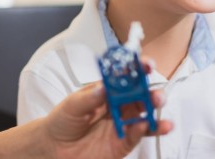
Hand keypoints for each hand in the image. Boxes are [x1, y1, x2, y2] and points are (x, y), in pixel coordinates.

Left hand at [43, 63, 172, 158]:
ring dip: (154, 110)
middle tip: (155, 92)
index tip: (146, 65)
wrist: (55, 149)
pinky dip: (143, 129)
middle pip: (141, 95)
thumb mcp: (71, 105)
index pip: (126, 77)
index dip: (138, 69)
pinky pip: (137, 135)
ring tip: (159, 106)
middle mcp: (118, 105)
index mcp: (107, 91)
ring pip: (144, 115)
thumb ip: (88, 98)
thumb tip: (103, 87)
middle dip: (151, 91)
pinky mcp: (123, 143)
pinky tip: (145, 125)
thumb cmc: (62, 121)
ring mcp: (122, 123)